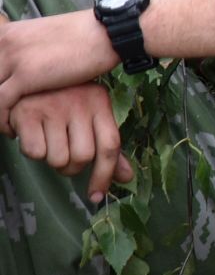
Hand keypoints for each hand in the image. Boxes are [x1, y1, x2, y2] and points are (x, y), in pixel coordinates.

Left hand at [0, 10, 117, 129]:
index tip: (5, 104)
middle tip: (7, 116)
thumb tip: (19, 70)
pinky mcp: (25, 74)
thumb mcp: (44, 38)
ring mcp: (13, 57)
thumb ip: (25, 52)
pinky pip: (1, 105)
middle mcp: (4, 43)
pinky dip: (3, 122)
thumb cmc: (83, 37)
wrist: (107, 33)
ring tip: (7, 127)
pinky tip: (14, 131)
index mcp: (7, 34)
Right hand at [9, 84, 132, 203]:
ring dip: (52, 160)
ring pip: (58, 159)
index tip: (96, 196)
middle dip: (72, 167)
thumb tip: (126, 178)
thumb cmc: (65, 102)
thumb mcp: (90, 115)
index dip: (105, 175)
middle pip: (83, 157)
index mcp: (100, 102)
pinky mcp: (28, 114)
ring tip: (49, 141)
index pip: (110, 146)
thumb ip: (107, 146)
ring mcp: (54, 107)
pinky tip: (33, 135)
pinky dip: (33, 151)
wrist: (29, 78)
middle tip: (64, 155)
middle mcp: (80, 103)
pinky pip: (35, 153)